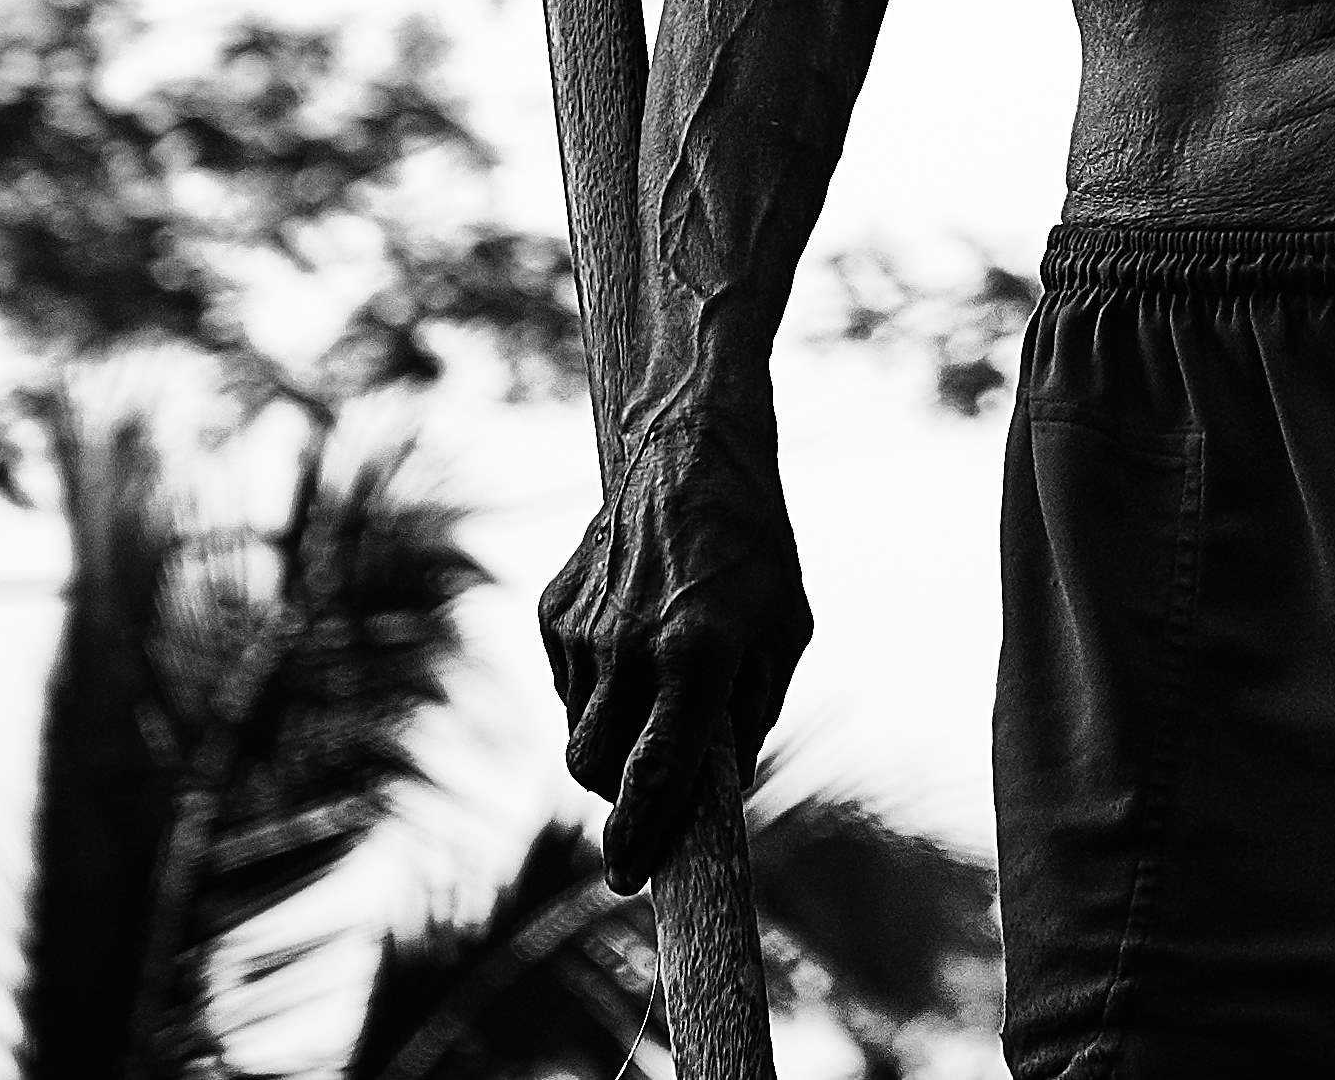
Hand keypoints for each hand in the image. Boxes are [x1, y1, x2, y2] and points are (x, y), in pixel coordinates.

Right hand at [541, 453, 807, 882]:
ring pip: (577, 729)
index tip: (625, 879)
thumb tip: (719, 795)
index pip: (655, 772)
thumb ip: (752, 717)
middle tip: (647, 790)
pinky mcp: (552, 610)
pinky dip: (594, 689)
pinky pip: (565, 683)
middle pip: (593, 768)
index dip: (639, 837)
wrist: (686, 454)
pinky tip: (629, 645)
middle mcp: (630, 644)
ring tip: (654, 686)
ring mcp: (582, 627)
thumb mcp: (783, 633)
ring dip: (610, 737)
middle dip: (617, 796)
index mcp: (698, 653)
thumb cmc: (751, 550)